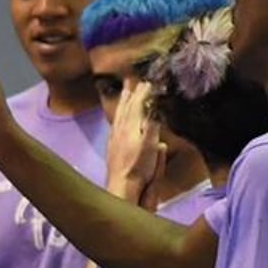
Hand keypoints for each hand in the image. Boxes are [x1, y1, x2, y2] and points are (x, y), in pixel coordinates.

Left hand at [105, 78, 168, 204]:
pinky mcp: (112, 148)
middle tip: (131, 81)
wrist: (122, 187)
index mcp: (131, 127)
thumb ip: (151, 123)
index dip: (143, 92)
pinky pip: (115, 125)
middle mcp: (120, 129)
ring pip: (119, 115)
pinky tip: (118, 119)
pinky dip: (118, 117)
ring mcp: (115, 138)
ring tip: (124, 93)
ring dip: (122, 103)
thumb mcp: (150, 143)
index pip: (137, 104)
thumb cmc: (139, 167)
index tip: (149, 81)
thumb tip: (154, 104)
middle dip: (130, 93)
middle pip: (125, 107)